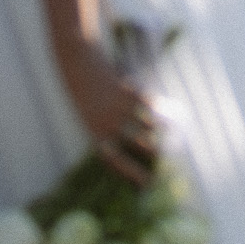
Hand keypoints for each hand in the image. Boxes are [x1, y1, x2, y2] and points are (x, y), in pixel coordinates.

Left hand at [57, 37, 156, 183]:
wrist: (75, 59)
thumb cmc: (81, 88)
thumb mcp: (88, 112)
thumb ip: (105, 128)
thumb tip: (133, 141)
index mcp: (94, 133)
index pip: (116, 161)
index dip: (132, 175)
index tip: (146, 184)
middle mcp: (108, 124)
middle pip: (140, 146)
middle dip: (156, 154)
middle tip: (167, 157)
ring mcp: (119, 108)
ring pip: (149, 127)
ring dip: (161, 131)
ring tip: (169, 133)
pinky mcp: (127, 91)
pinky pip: (149, 105)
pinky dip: (159, 108)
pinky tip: (167, 109)